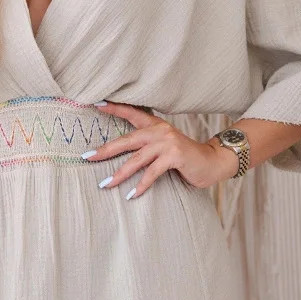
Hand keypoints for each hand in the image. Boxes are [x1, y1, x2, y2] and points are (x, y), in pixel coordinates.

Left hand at [85, 101, 236, 195]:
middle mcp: (160, 131)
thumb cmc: (185, 158)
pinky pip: (152, 172)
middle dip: (106, 150)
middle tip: (88, 157)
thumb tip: (120, 155)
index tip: (95, 104)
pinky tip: (132, 194)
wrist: (212, 162)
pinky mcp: (174, 156)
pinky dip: (141, 185)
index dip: (114, 108)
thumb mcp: (164, 147)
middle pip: (127, 140)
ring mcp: (167, 143)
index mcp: (156, 126)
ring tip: (105, 184)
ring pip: (137, 159)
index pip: (132, 113)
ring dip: (120, 173)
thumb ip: (146, 147)